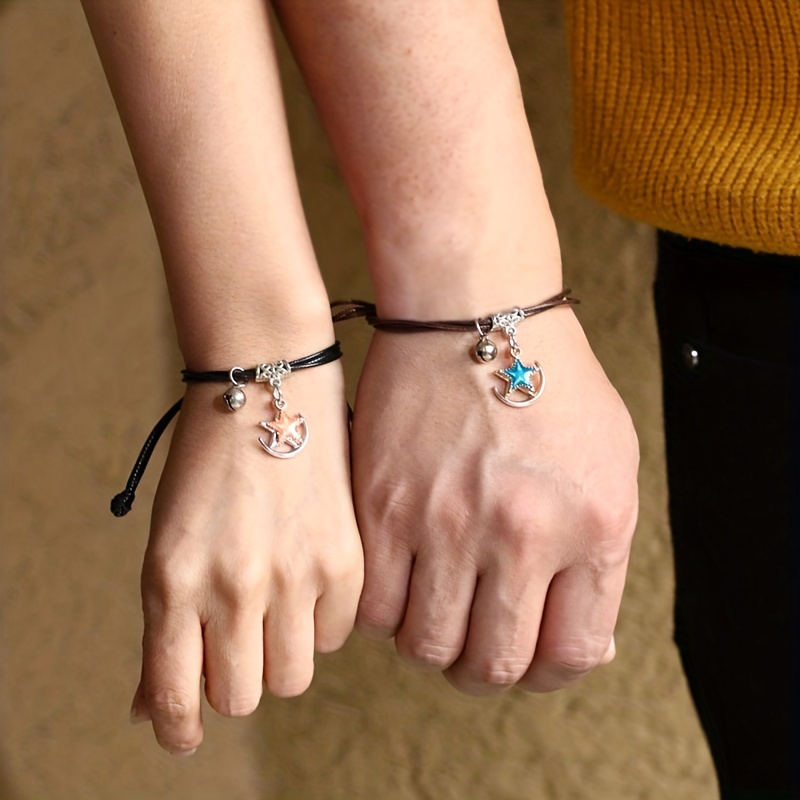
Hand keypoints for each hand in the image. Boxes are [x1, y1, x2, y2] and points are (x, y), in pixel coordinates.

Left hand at [129, 362, 362, 754]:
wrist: (268, 392)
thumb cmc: (207, 468)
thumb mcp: (167, 543)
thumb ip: (163, 627)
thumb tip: (148, 709)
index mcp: (173, 581)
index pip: (175, 698)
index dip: (179, 730)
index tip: (184, 734)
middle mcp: (233, 587)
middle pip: (241, 698)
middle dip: (235, 681)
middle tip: (237, 642)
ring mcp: (294, 576)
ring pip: (292, 678)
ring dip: (280, 656)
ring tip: (278, 609)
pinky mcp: (345, 561)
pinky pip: (336, 637)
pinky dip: (320, 622)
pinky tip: (310, 578)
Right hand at [351, 308, 637, 694]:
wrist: (472, 310)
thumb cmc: (547, 382)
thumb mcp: (609, 463)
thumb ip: (600, 558)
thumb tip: (584, 641)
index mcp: (590, 526)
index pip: (570, 653)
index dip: (546, 671)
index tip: (528, 657)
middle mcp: (521, 533)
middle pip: (491, 665)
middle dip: (481, 671)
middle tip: (471, 647)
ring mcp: (445, 521)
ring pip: (425, 645)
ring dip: (429, 643)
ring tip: (430, 609)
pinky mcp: (382, 504)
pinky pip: (372, 605)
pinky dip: (382, 612)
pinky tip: (395, 581)